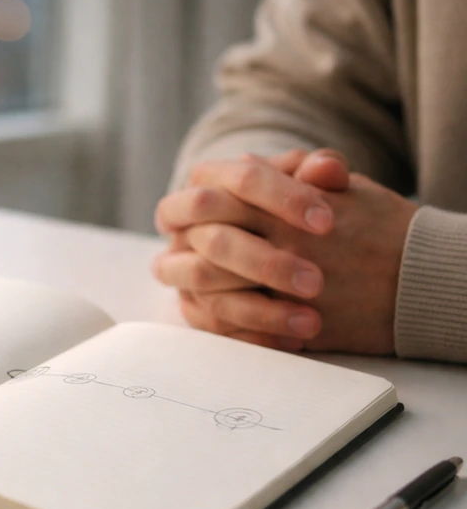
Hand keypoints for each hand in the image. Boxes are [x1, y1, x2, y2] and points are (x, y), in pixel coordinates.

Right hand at [153, 150, 350, 349]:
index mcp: (210, 180)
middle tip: (317, 282)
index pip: (241, 180)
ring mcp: (180, 265)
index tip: (328, 222)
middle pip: (213, 236)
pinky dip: (252, 333)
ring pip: (204, 282)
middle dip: (266, 263)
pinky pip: (210, 322)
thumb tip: (327, 170)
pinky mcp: (189, 303)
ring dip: (258, 307)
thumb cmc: (299, 207)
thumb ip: (321, 170)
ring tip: (311, 321)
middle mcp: (186, 222)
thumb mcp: (313, 183)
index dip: (284, 198)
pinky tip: (295, 338)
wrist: (289, 244)